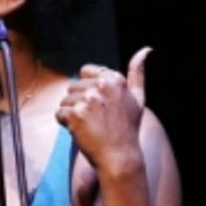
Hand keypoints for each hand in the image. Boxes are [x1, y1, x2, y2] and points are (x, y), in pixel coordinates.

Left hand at [56, 46, 149, 176]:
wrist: (120, 155)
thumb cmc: (128, 127)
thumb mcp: (138, 97)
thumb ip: (138, 72)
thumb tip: (146, 49)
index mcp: (114, 79)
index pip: (85, 71)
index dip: (88, 88)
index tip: (98, 103)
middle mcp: (101, 86)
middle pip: (73, 86)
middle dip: (79, 102)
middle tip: (95, 118)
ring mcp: (88, 100)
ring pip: (64, 100)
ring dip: (71, 113)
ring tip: (89, 124)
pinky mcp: (75, 114)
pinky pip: (59, 114)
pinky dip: (65, 123)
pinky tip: (81, 130)